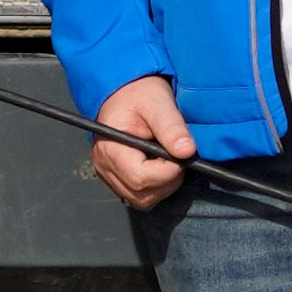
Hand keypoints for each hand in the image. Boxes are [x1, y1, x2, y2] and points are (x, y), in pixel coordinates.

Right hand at [89, 74, 191, 210]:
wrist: (125, 91)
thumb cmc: (137, 94)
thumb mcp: (158, 103)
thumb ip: (172, 128)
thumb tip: (187, 152)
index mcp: (110, 148)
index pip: (140, 178)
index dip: (167, 172)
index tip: (180, 154)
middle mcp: (105, 166)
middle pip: (142, 195)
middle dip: (168, 180)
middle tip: (175, 154)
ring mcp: (110, 175)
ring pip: (143, 201)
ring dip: (163, 185)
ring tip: (167, 158)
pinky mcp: (118, 179)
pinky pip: (141, 197)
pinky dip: (156, 187)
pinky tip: (160, 165)